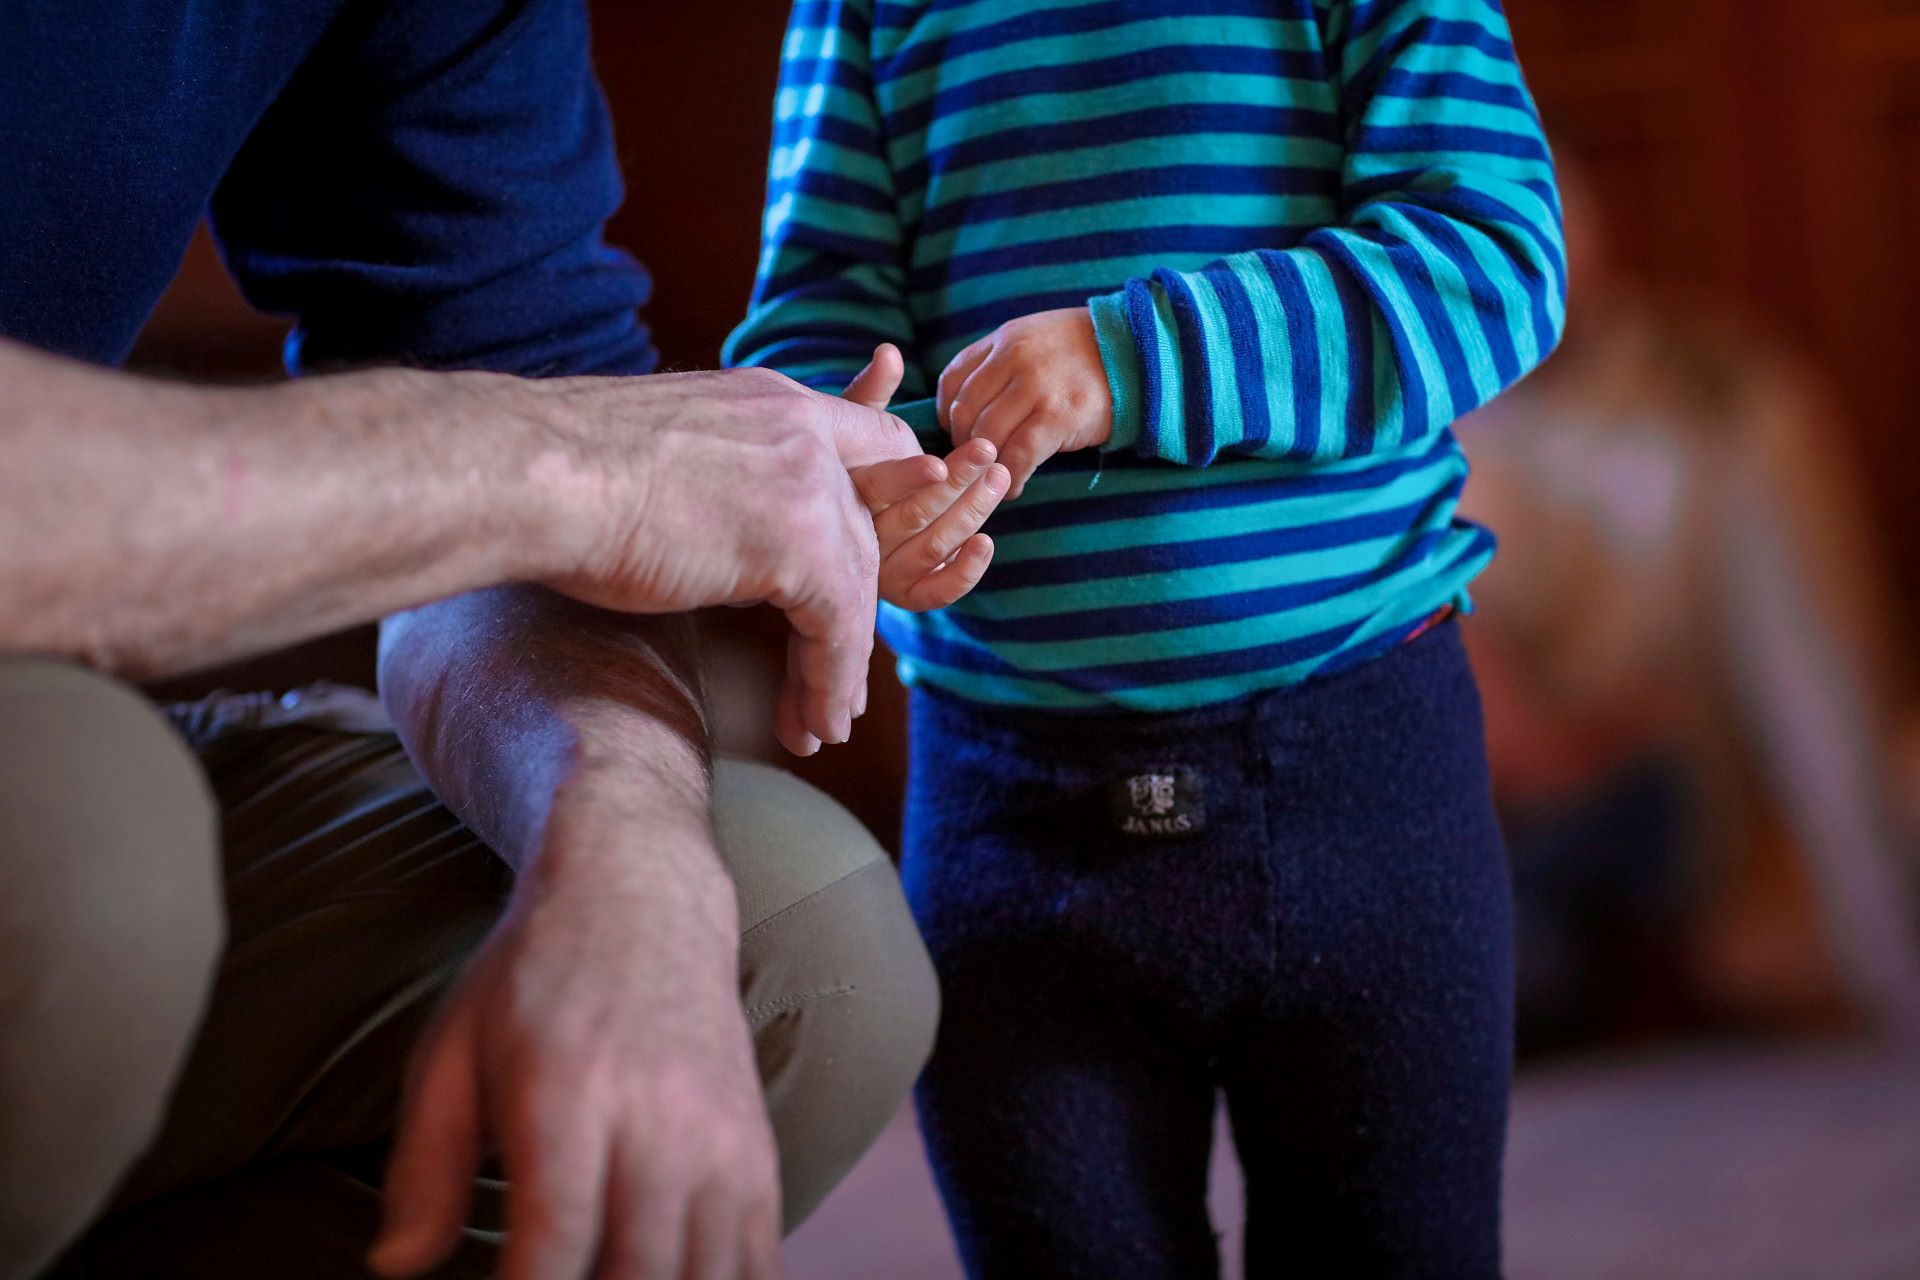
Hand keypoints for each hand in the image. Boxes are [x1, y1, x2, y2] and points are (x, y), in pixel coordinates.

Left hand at [370, 799, 777, 1279]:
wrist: (646, 894)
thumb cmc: (536, 977)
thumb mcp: (452, 1050)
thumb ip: (423, 1164)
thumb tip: (395, 1264)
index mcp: (568, 1092)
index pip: (556, 1237)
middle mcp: (659, 1119)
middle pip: (638, 1275)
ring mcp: (721, 1138)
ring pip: (708, 1276)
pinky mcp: (757, 1150)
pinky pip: (761, 1256)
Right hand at [514, 368, 922, 755]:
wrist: (533, 476)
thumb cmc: (562, 475)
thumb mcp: (662, 458)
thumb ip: (714, 481)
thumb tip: (711, 531)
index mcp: (772, 401)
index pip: (873, 445)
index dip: (882, 511)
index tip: (871, 571)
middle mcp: (804, 433)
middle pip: (862, 536)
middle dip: (849, 614)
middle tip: (830, 678)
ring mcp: (809, 486)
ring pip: (855, 591)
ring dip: (838, 668)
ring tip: (820, 724)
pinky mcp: (799, 545)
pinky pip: (837, 630)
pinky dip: (829, 685)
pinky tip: (813, 725)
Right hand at [842, 345, 1005, 610]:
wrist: (831, 522)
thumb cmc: (850, 461)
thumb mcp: (853, 426)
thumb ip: (870, 394)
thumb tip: (889, 352)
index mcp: (844, 497)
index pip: (875, 489)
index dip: (906, 477)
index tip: (938, 462)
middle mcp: (860, 539)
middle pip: (913, 516)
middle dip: (955, 484)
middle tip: (989, 452)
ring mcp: (883, 570)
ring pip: (932, 547)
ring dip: (970, 513)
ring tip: (999, 478)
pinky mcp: (906, 594)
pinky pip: (935, 593)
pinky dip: (964, 572)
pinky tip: (987, 543)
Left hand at [936, 307, 1112, 498]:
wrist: (1141, 354)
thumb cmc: (1086, 355)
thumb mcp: (1037, 341)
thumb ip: (1002, 363)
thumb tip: (969, 405)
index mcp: (1005, 339)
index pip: (952, 380)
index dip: (947, 413)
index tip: (958, 433)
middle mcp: (1015, 358)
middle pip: (965, 412)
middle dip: (964, 445)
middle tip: (978, 463)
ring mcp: (1036, 386)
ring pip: (987, 436)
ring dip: (986, 466)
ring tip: (995, 478)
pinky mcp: (1059, 415)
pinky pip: (1018, 455)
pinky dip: (1011, 476)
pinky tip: (1014, 486)